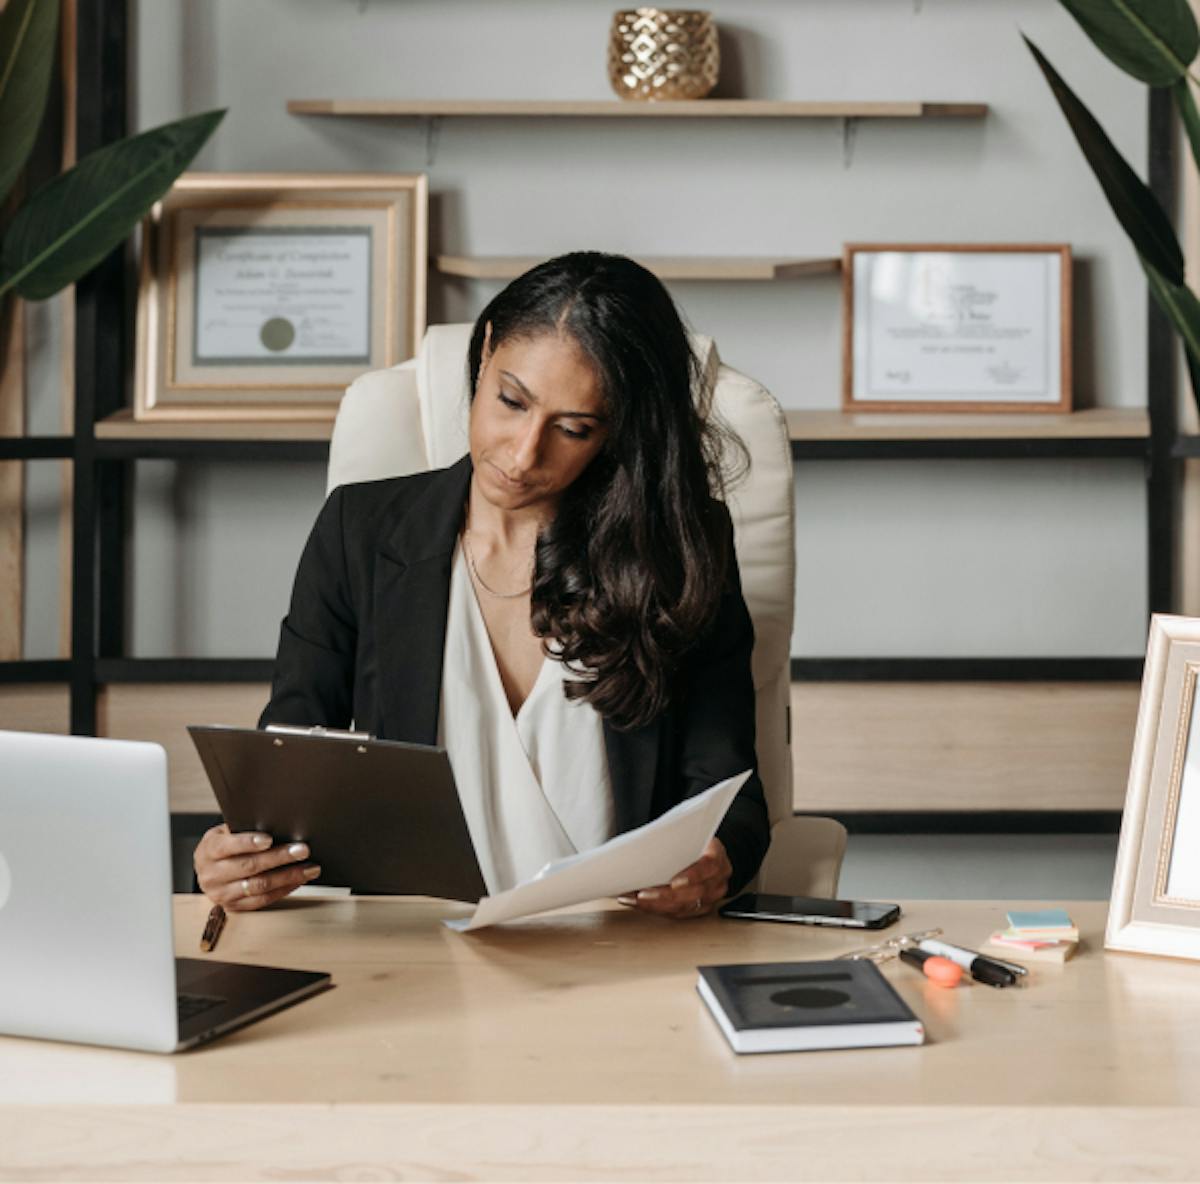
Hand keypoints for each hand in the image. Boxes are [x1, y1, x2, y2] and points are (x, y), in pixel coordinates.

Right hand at [194, 823, 320, 911]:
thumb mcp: (225, 833)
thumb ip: (243, 829)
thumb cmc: (223, 846)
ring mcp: (222, 894)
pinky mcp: (235, 907)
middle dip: (279, 857)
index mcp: (208, 851)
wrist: (207, 870)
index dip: (248, 843)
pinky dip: (284, 889)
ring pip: (259, 885)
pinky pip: (263, 900)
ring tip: (309, 867)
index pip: (228, 846)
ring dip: (288, 876)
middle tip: (302, 850)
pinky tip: (299, 879)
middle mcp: (212, 875)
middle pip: (249, 866)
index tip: (269, 839)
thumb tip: (276, 823)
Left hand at [616, 837, 731, 918]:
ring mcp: (709, 898)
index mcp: (718, 858)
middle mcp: (717, 882)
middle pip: (694, 893)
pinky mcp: (698, 909)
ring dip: (656, 905)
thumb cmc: (694, 843)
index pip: (709, 867)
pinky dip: (656, 909)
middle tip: (643, 894)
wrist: (706, 854)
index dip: (692, 876)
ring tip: (635, 899)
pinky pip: (677, 914)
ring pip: (683, 907)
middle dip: (665, 896)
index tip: (674, 882)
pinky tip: (639, 903)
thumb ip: (678, 840)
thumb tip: (650, 843)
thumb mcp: (690, 834)